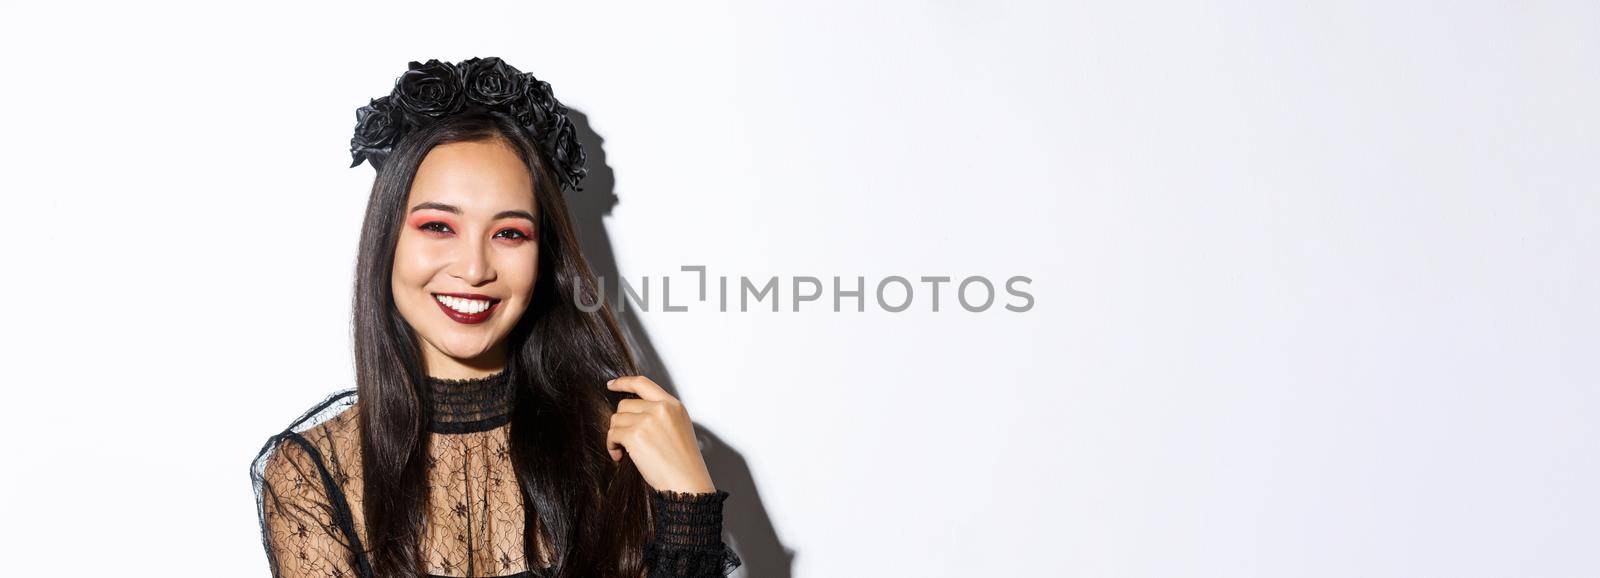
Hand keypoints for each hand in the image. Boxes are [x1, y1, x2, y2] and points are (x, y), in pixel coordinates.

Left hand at [605, 375, 716, 493]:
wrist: (688, 482)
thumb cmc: (683, 463)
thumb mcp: (679, 428)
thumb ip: (661, 414)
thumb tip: (633, 413)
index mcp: (673, 405)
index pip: (643, 383)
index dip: (623, 382)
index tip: (611, 385)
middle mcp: (661, 408)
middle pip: (625, 404)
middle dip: (621, 422)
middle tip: (624, 439)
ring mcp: (648, 420)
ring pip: (616, 419)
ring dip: (615, 436)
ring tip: (623, 451)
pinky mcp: (635, 435)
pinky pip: (612, 434)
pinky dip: (611, 445)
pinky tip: (619, 456)